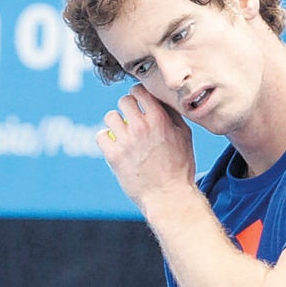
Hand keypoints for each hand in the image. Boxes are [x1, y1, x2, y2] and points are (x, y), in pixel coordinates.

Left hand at [99, 83, 195, 213]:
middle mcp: (141, 127)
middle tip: (130, 118)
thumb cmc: (180, 167)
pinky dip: (105, 138)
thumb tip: (159, 99)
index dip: (138, 94)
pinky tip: (113, 144)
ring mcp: (126, 141)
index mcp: (160, 119)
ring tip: (122, 132)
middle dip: (127, 107)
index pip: (140, 91)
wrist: (168, 195)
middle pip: (124, 101)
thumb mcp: (184, 136)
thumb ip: (171, 115)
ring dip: (115, 122)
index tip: (139, 101)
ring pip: (110, 116)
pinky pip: (101, 136)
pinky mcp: (114, 156)